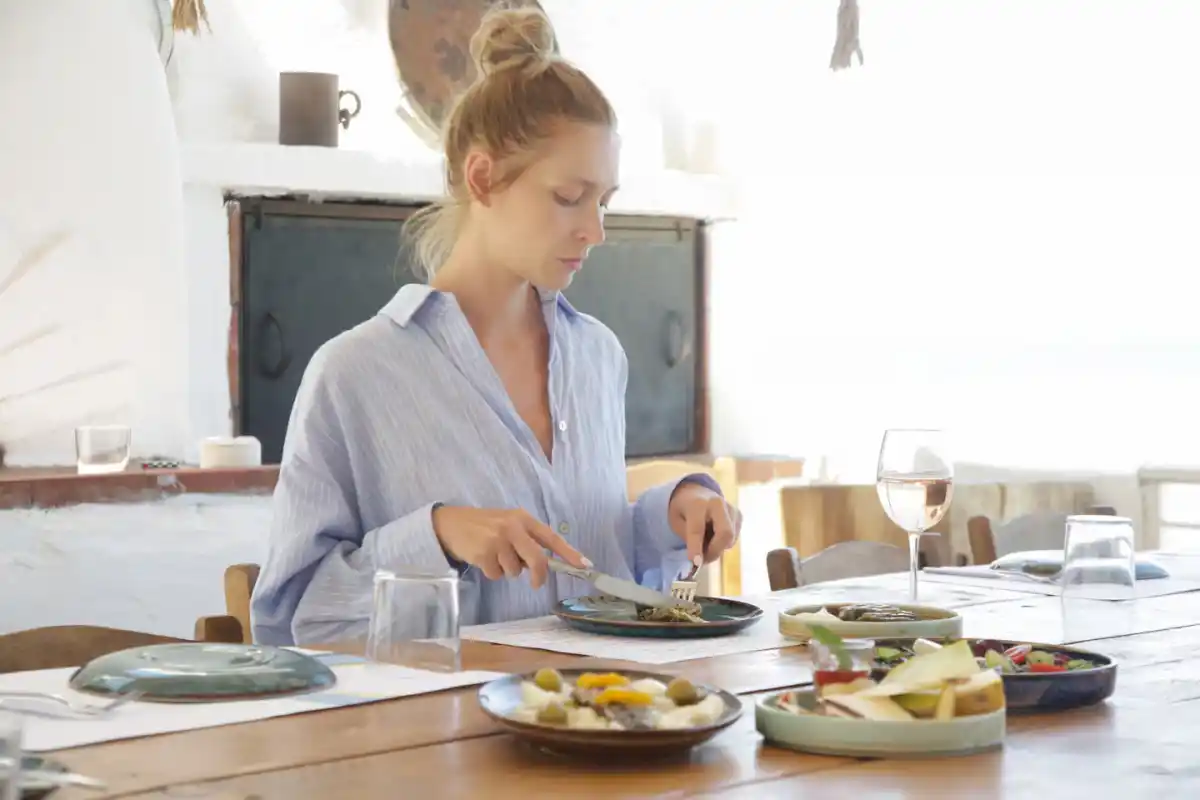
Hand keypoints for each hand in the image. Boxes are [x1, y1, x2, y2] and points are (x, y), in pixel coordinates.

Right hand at [432, 506, 589, 587]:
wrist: (450, 523)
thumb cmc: (485, 526)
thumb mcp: (508, 524)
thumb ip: (527, 540)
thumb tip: (546, 564)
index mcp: (523, 518)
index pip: (551, 537)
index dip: (569, 552)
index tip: (584, 565)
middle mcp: (512, 526)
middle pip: (537, 559)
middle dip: (539, 575)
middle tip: (536, 583)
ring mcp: (498, 539)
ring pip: (515, 571)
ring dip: (507, 570)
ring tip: (494, 555)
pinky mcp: (484, 553)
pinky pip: (497, 575)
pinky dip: (492, 572)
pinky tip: (482, 558)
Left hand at [667, 483, 741, 566]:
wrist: (695, 492)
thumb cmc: (683, 509)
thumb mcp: (676, 521)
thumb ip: (688, 538)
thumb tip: (699, 559)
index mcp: (697, 504)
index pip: (698, 529)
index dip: (696, 548)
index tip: (696, 563)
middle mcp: (718, 503)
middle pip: (725, 533)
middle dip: (714, 551)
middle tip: (703, 560)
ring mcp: (731, 509)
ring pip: (731, 538)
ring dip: (717, 548)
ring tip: (705, 544)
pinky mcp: (738, 515)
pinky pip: (734, 537)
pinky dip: (723, 543)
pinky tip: (714, 536)